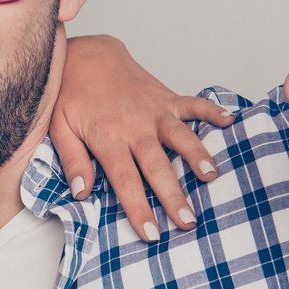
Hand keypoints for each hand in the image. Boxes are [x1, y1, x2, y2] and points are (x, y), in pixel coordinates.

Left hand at [53, 34, 234, 241]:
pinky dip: (212, 110)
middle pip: (157, 166)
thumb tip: (81, 193)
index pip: (125, 180)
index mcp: (108, 138)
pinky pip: (192, 104)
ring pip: (180, 136)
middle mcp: (135, 126)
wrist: (86, 55)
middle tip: (188, 222)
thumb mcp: (59, 129)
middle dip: (173, 196)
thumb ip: (73, 161)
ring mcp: (154, 111)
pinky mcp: (166, 98)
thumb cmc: (71, 95)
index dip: (139, 207)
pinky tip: (230, 121)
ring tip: (211, 176)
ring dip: (197, 155)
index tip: (151, 232)